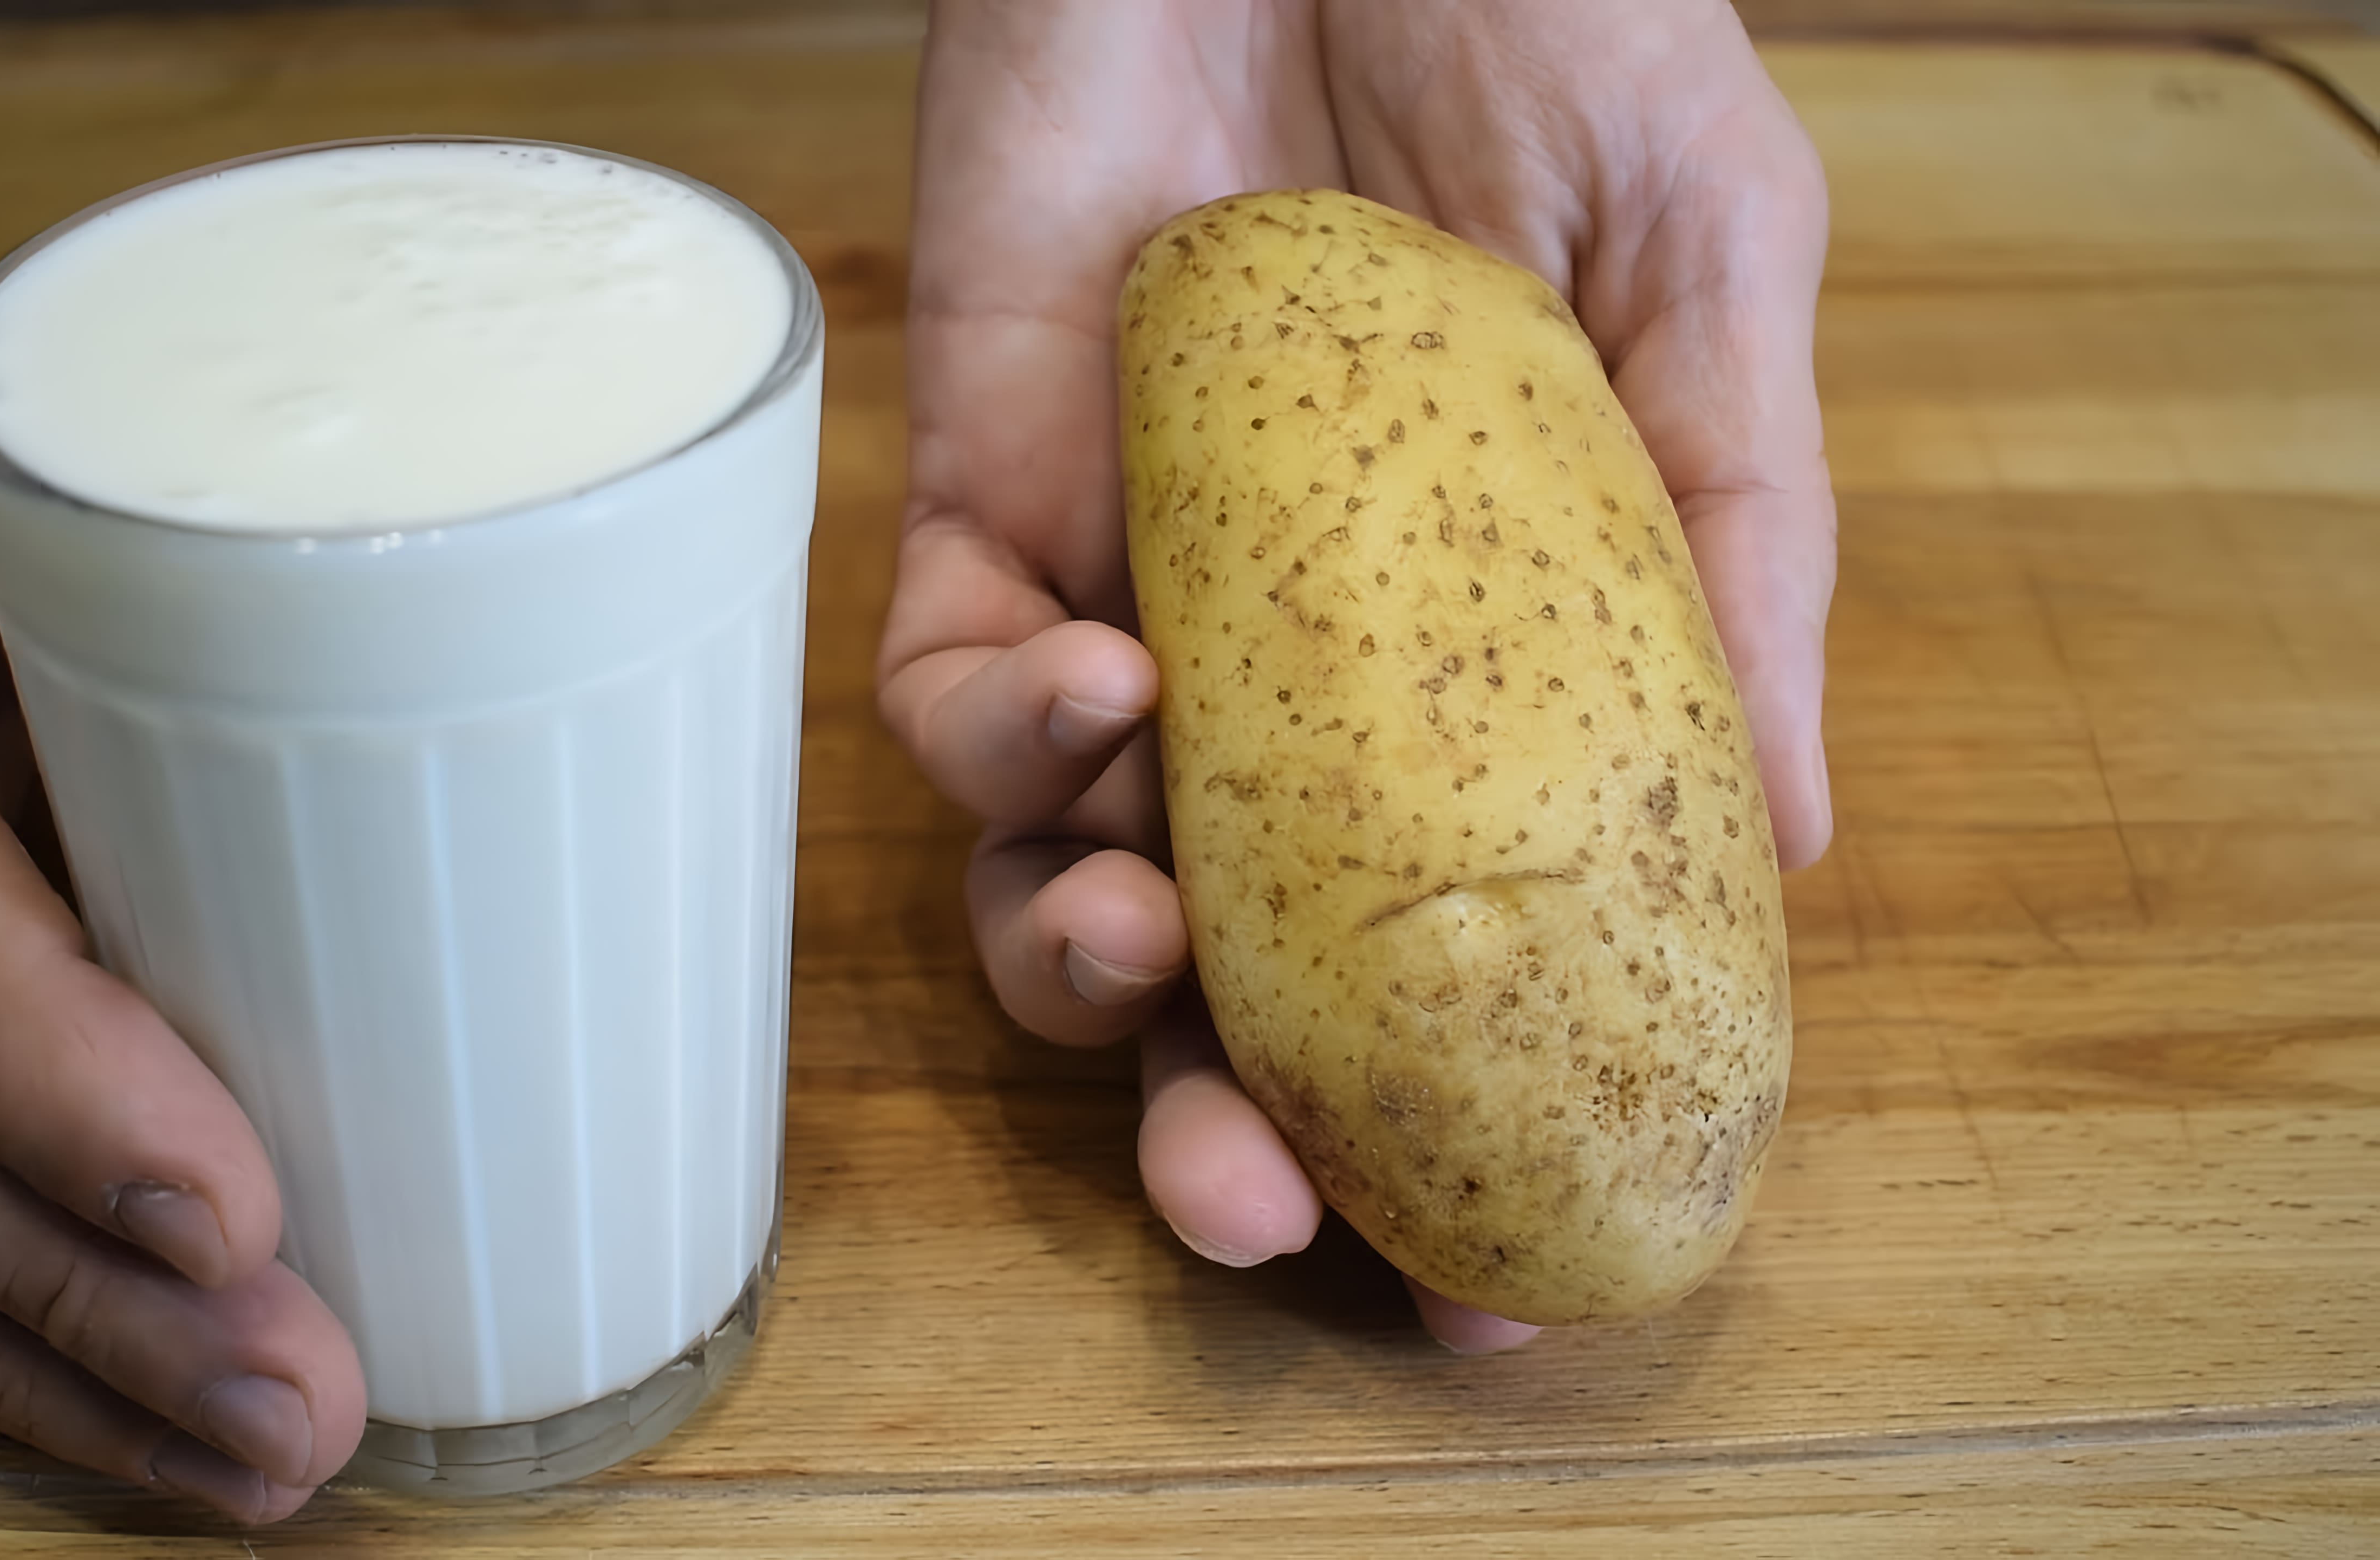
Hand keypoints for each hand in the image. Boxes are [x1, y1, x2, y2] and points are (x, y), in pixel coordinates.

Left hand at [880, 0, 1833, 1348]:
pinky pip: (935, 687)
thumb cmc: (1527, 11)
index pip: (1459, 936)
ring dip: (1082, 960)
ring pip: (1049, 873)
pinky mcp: (973, 493)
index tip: (1485, 1274)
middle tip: (1256, 1197)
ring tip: (1153, 932)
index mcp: (1476, 654)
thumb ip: (1733, 535)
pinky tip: (1096, 685)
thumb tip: (1785, 839)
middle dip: (1220, 1118)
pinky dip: (992, 731)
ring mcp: (1125, 585)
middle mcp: (1289, 664)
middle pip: (1227, 972)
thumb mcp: (1699, 259)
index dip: (1460, 1113)